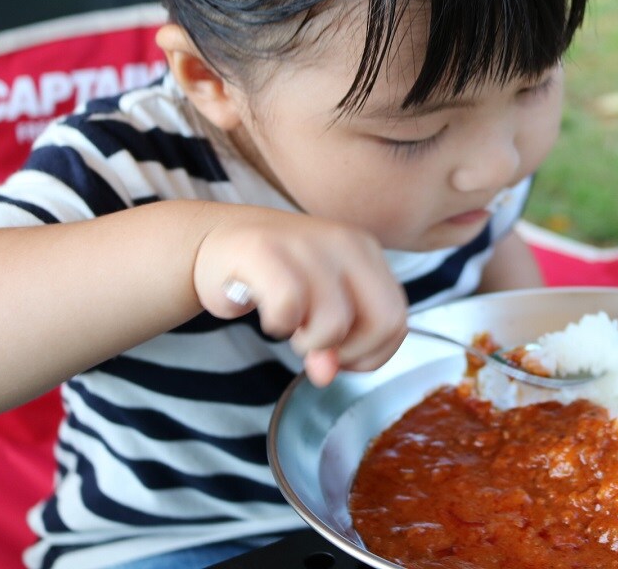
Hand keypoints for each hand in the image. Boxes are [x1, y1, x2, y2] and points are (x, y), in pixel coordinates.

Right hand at [191, 207, 407, 385]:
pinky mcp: (265, 249)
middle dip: (351, 352)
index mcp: (367, 252)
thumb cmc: (277, 279)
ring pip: (335, 323)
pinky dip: (278, 324)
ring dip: (308, 342)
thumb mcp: (321, 308)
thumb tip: (326, 374)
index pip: (398, 320)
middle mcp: (346, 242)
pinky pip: (290, 307)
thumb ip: (341, 341)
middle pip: (384, 322)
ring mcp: (308, 242)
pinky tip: (268, 313)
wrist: (219, 243)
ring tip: (289, 326)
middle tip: (318, 346)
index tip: (341, 354)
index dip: (372, 353)